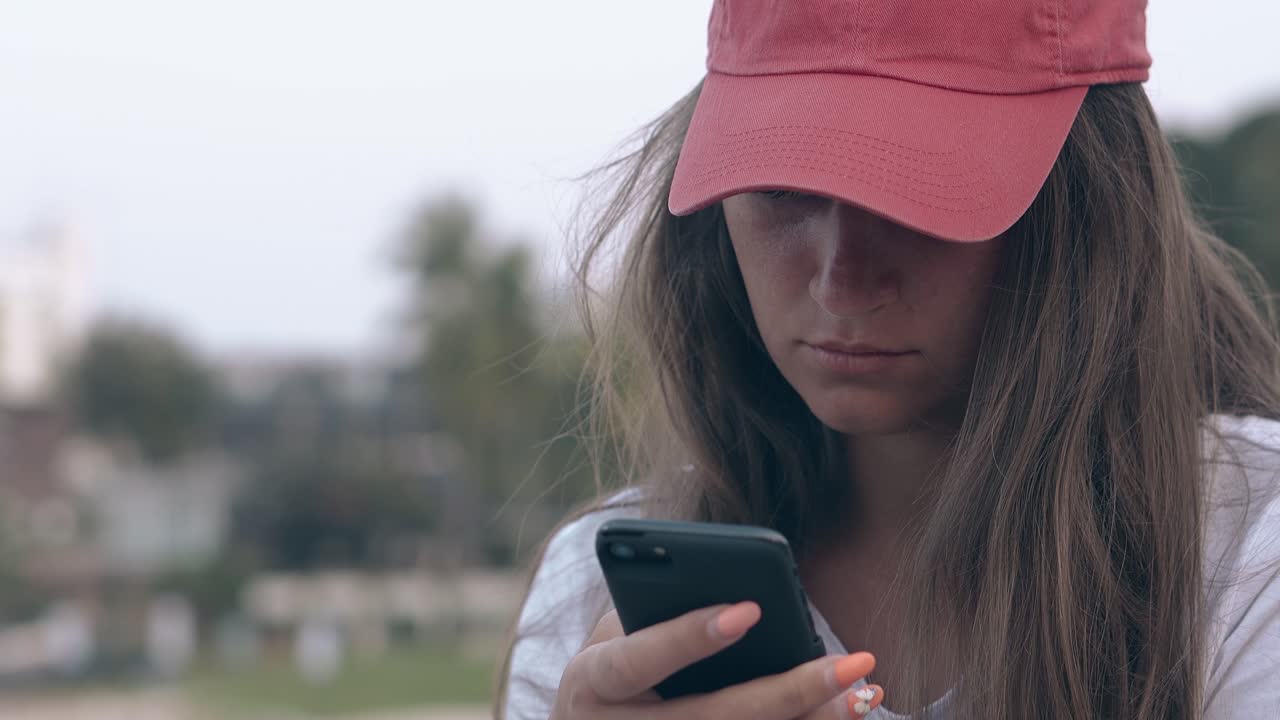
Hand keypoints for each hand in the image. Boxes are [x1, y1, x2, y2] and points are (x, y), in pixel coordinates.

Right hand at [551, 601, 884, 718]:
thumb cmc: (610, 674)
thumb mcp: (610, 640)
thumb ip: (653, 615)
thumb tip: (736, 597)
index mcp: (590, 684)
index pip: (640, 659)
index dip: (689, 636)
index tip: (749, 610)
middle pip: (713, 719)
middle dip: (789, 691)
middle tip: (850, 662)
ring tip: (862, 691)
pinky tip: (845, 713)